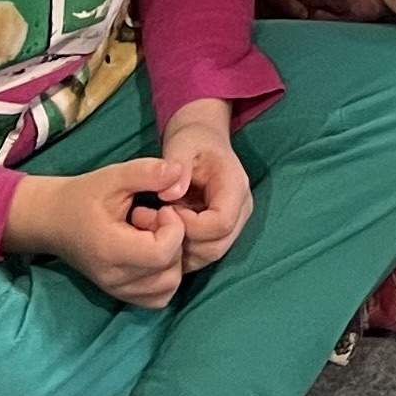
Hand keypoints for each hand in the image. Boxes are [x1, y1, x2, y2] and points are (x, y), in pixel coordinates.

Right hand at [7, 158, 188, 308]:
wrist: (54, 221)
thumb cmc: (82, 197)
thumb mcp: (113, 176)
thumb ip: (147, 172)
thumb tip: (179, 170)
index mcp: (110, 250)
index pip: (161, 254)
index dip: (174, 228)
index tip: (162, 209)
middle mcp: (114, 278)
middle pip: (169, 271)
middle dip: (174, 240)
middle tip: (154, 219)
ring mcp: (117, 290)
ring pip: (168, 286)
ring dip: (172, 259)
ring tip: (153, 236)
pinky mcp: (120, 294)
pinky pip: (157, 297)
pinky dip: (165, 277)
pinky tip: (153, 253)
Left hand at [153, 100, 250, 272]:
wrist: (202, 140)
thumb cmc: (193, 140)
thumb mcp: (182, 144)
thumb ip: (177, 167)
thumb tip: (169, 196)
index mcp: (235, 188)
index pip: (221, 224)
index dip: (190, 225)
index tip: (166, 209)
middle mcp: (240, 211)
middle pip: (217, 246)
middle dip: (182, 241)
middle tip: (154, 220)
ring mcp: (232, 225)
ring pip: (208, 255)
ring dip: (178, 249)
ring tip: (155, 225)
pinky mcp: (218, 234)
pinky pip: (201, 254)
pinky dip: (179, 252)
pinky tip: (161, 232)